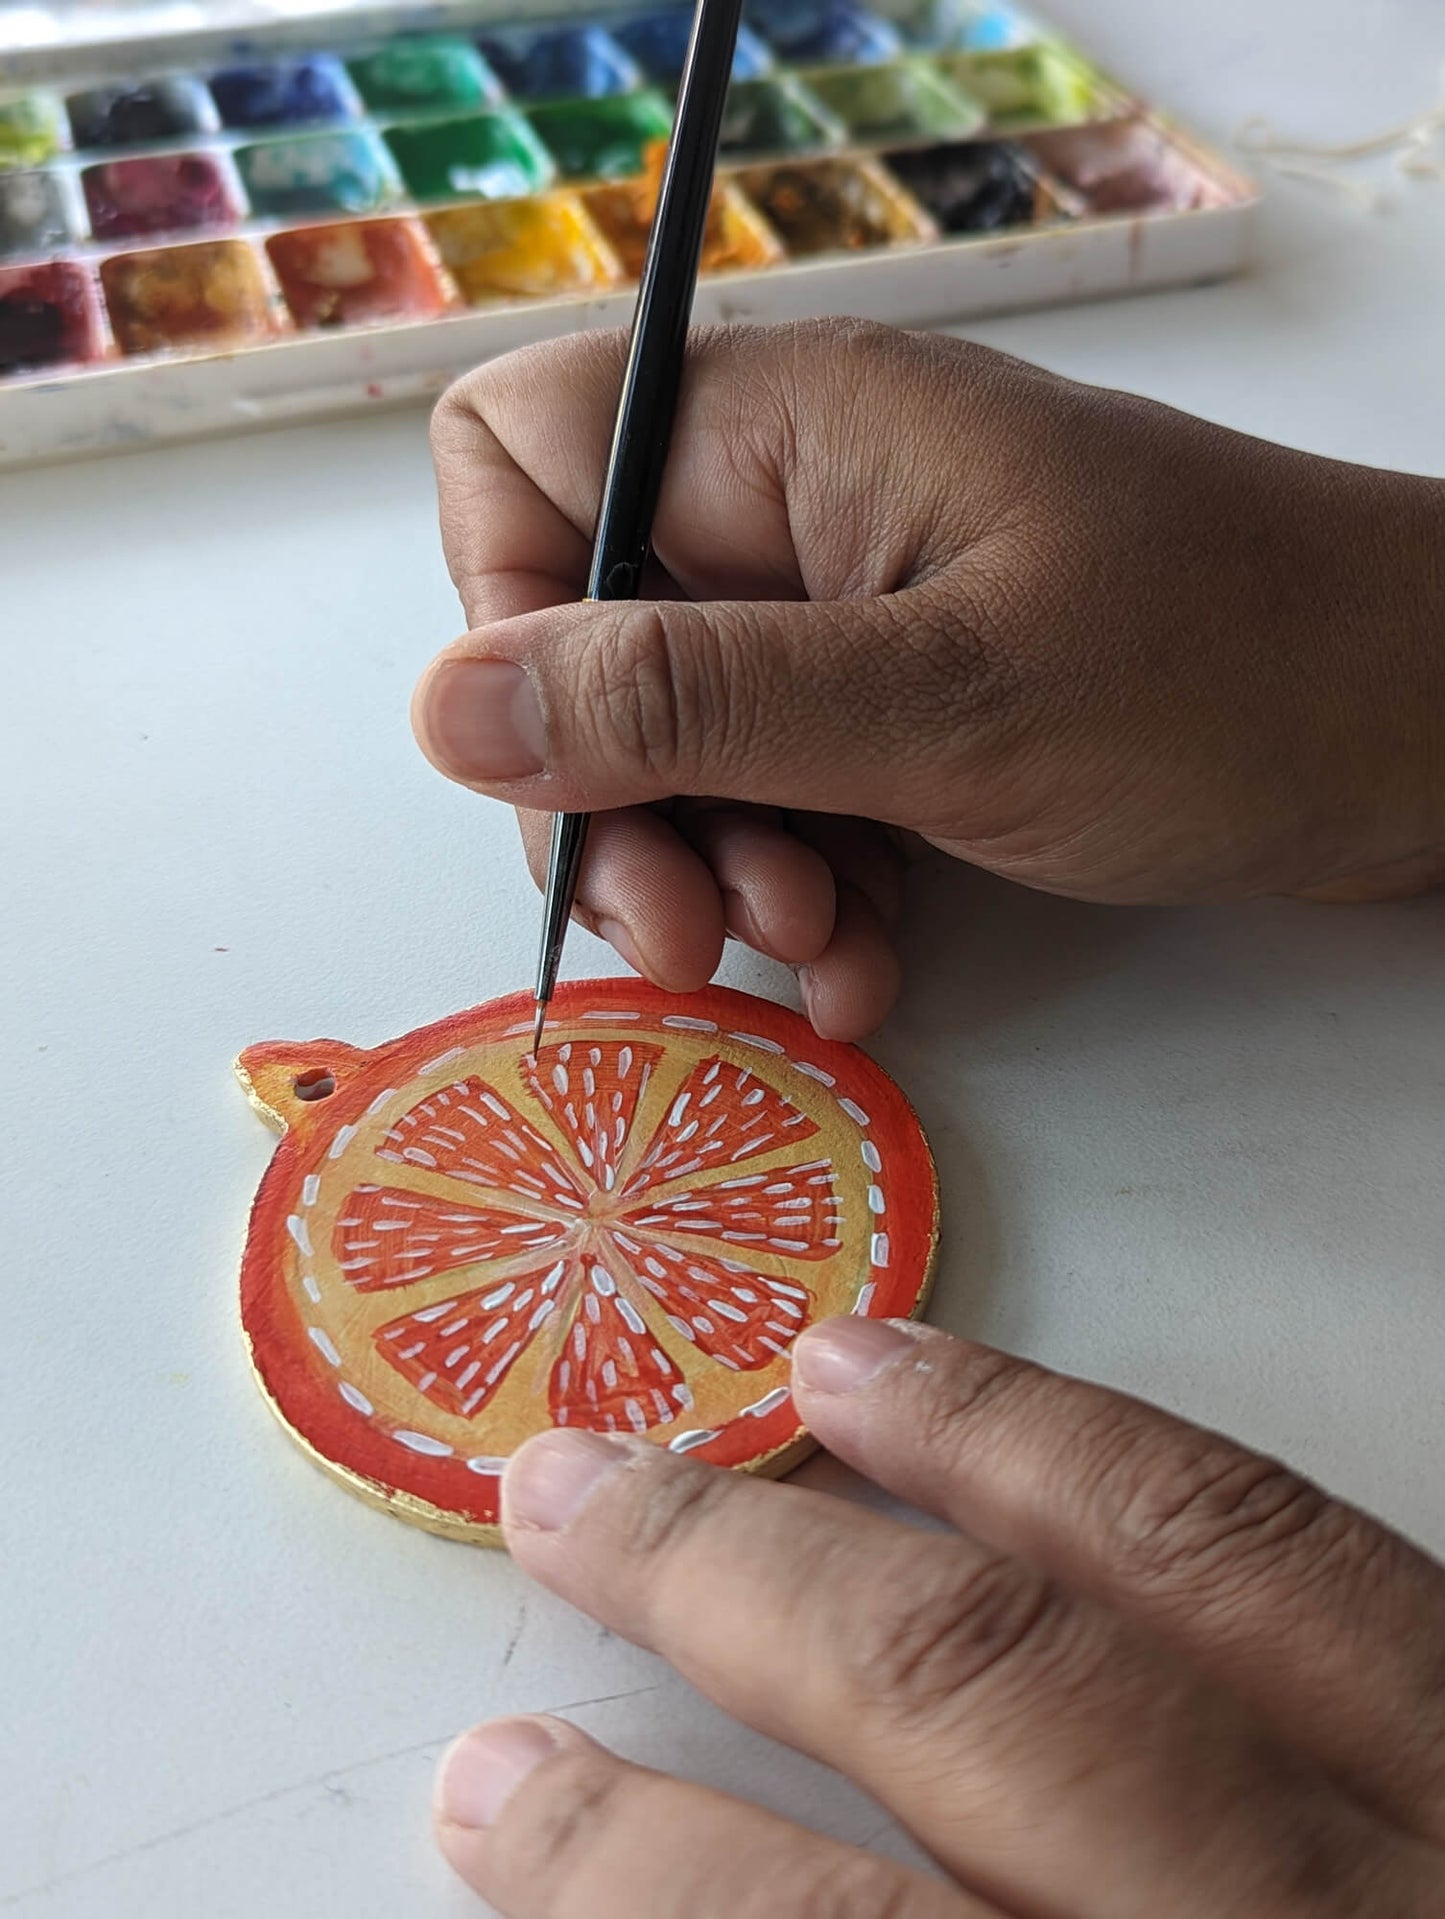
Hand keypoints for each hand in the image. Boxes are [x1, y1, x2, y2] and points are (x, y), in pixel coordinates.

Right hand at [415, 321, 1444, 1036]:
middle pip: (591, 637)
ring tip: (830, 950)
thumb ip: (682, 704)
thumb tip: (445, 709)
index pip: (522, 460)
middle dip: (629, 805)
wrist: (1429, 730)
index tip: (583, 764)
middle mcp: (798, 503)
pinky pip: (788, 793)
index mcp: (787, 428)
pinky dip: (814, 889)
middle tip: (702, 937)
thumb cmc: (1228, 672)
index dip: (509, 617)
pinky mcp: (907, 699)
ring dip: (729, 871)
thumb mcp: (938, 703)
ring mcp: (853, 606)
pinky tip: (873, 966)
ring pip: (686, 742)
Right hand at [432, 1320, 1444, 1915]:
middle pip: (988, 1705)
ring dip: (973, 1445)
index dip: (640, 1874)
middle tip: (576, 1494)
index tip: (502, 1789)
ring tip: (816, 1372)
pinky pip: (1332, 1565)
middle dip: (739, 1585)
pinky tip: (1058, 1429)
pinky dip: (1164, 1476)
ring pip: (1198, 1566)